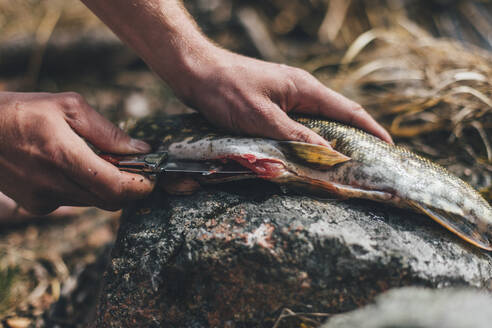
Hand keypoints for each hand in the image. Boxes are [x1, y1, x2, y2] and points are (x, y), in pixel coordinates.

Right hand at [0, 92, 154, 214]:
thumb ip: (108, 132)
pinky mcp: (36, 206)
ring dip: (106, 187)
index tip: (153, 178)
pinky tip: (74, 169)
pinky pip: (74, 202)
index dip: (140, 186)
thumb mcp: (68, 107)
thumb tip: (141, 149)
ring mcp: (43, 200)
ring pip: (94, 202)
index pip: (115, 187)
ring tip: (101, 162)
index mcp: (63, 156)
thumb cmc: (23, 112)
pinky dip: (85, 189)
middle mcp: (53, 184)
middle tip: (134, 168)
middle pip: (109, 200)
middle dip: (128, 187)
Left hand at [175, 47, 392, 147]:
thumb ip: (295, 136)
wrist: (195, 71)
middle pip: (336, 118)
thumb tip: (329, 154)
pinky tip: (305, 157)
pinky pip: (296, 127)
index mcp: (304, 89)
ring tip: (341, 167)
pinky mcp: (270, 106)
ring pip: (315, 125)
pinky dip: (305, 143)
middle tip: (367, 165)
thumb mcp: (261, 117)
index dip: (371, 129)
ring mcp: (285, 99)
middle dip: (354, 140)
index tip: (389, 147)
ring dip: (328, 144)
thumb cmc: (226, 90)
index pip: (348, 111)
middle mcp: (299, 92)